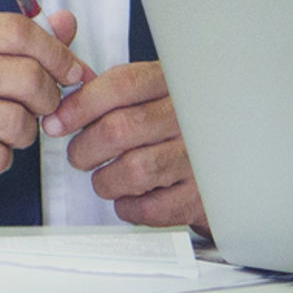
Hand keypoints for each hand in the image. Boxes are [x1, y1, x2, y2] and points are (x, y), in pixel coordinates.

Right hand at [0, 10, 92, 213]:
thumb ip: (10, 40)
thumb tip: (66, 23)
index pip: (16, 30)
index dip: (57, 52)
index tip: (73, 71)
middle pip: (26, 76)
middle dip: (47, 98)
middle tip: (41, 107)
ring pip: (17, 121)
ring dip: (23, 133)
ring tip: (5, 131)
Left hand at [55, 60, 207, 228]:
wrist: (236, 161)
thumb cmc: (179, 127)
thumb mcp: (154, 94)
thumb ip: (113, 92)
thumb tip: (60, 104)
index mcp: (176, 84)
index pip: (121, 85)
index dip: (80, 105)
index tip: (57, 123)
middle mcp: (192, 118)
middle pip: (119, 130)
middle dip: (84, 149)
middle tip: (80, 156)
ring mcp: (201, 159)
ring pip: (132, 170)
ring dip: (105, 180)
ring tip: (106, 178)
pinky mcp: (204, 198)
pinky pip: (149, 207)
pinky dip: (128, 207)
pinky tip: (130, 197)